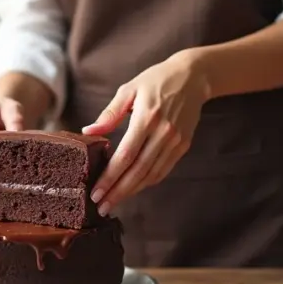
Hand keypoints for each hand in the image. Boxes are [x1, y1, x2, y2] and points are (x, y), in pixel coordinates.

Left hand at [82, 51, 211, 215]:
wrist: (194, 77)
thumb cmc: (156, 80)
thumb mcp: (129, 90)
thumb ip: (110, 113)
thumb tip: (88, 132)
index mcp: (147, 118)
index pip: (125, 156)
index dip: (110, 177)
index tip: (96, 192)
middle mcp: (163, 133)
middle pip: (138, 171)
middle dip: (118, 192)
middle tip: (102, 206)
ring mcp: (175, 141)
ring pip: (152, 174)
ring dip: (132, 191)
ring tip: (114, 202)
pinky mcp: (183, 145)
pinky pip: (163, 169)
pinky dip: (147, 182)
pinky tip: (133, 188)